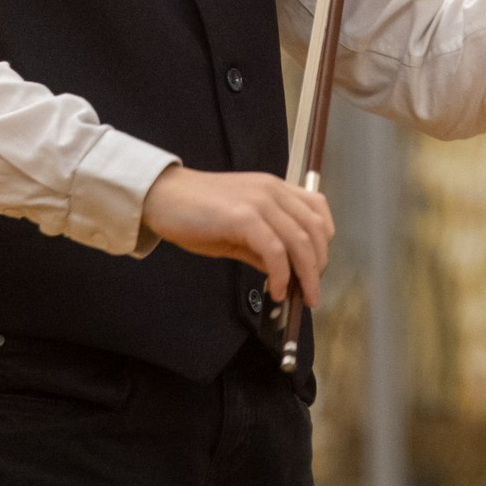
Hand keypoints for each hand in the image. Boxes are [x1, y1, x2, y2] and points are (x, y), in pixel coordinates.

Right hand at [140, 166, 332, 306]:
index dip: (324, 242)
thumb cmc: (195, 212)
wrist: (162, 197)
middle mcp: (272, 190)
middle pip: (314, 230)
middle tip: (311, 292)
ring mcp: (259, 201)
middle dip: (318, 266)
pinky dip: (281, 275)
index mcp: (274, 188)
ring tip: (300, 297)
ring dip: (305, 275)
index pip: (317, 210)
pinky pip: (275, 251)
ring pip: (300, 241)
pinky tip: (276, 290)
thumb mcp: (237, 229)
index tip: (317, 268)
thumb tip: (284, 271)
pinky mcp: (243, 217)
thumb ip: (263, 246)